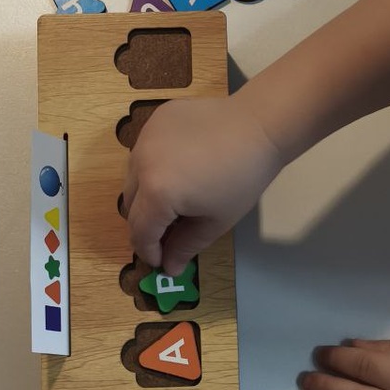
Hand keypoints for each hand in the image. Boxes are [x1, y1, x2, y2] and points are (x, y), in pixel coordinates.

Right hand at [122, 94, 282, 274]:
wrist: (258, 126)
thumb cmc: (242, 179)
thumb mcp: (215, 221)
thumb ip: (186, 246)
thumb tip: (169, 268)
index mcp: (157, 192)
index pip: (140, 231)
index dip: (149, 251)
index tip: (161, 260)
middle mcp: (141, 163)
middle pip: (131, 205)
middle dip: (146, 225)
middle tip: (169, 232)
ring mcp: (145, 138)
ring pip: (133, 177)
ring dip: (146, 194)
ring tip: (175, 199)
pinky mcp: (154, 121)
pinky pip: (143, 152)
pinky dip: (153, 166)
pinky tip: (179, 168)